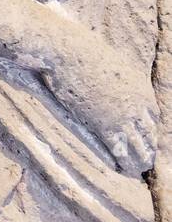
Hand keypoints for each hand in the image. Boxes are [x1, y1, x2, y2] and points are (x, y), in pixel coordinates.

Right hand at [46, 43, 157, 174]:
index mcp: (141, 89)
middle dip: (148, 148)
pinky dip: (124, 162)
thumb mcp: (108, 61)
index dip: (150, 130)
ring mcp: (123, 116)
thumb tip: (108, 74)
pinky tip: (124, 170)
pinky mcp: (106, 125)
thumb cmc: (79, 51)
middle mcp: (137, 105)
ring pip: (139, 145)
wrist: (68, 52)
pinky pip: (121, 150)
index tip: (146, 139)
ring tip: (137, 170)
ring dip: (140, 160)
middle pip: (149, 133)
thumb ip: (114, 76)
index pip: (153, 116)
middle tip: (145, 160)